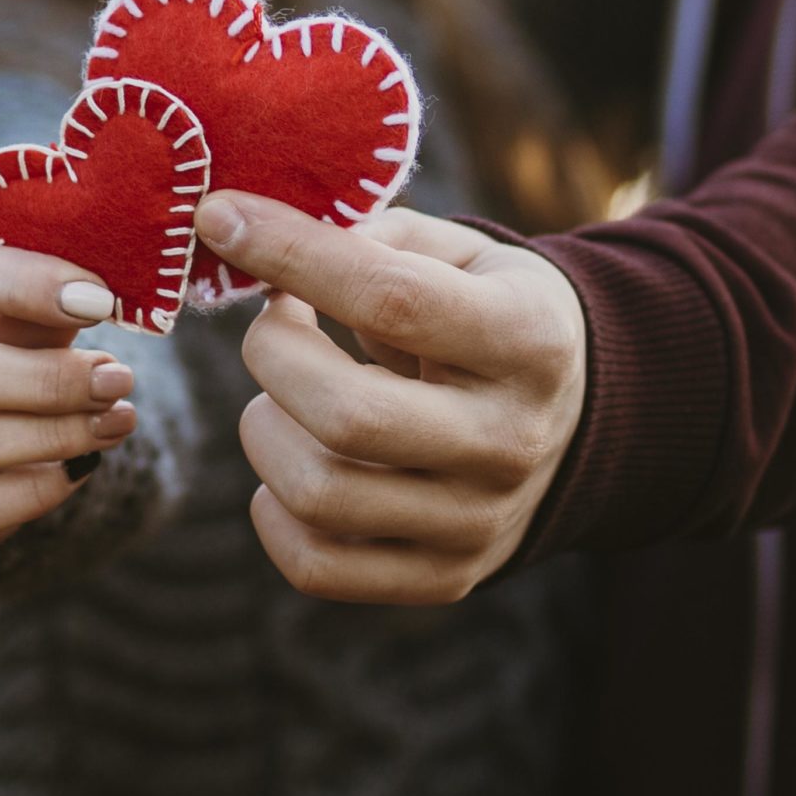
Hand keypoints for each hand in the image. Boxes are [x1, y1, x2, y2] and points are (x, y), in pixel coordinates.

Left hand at [196, 192, 587, 604]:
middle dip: (272, 355)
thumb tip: (252, 237)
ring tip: (281, 399)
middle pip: (347, 416)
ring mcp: (478, 521)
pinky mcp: (446, 577)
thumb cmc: (488, 315)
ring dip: (266, 431)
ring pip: (319, 494)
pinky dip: (272, 513)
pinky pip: (317, 566)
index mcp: (526, 339)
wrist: (574, 423)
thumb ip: (369, 239)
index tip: (222, 217)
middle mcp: (510, 439)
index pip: (391, 299)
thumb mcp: (461, 255)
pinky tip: (289, 463)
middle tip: (273, 327)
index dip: (292, 254)